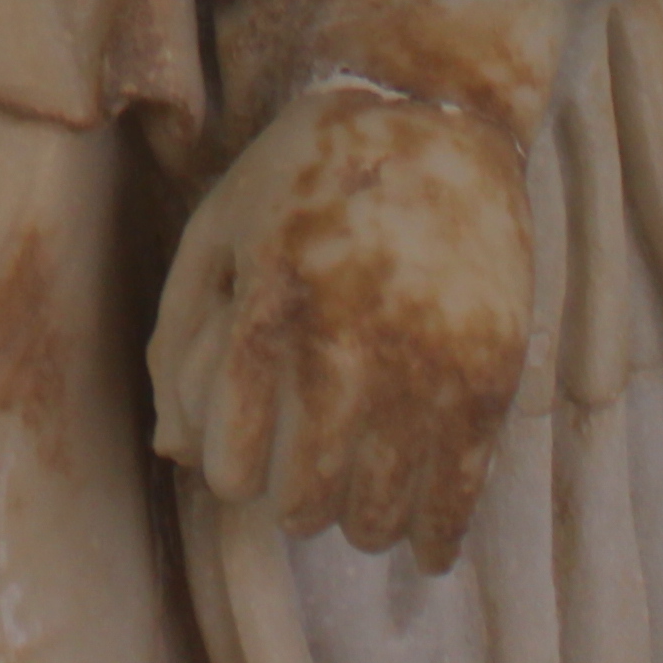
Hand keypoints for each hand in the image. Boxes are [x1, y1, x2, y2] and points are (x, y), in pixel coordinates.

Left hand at [149, 87, 528, 567]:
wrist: (432, 116)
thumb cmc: (305, 175)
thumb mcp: (216, 232)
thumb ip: (176, 341)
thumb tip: (171, 454)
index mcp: (267, 314)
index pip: (233, 465)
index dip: (232, 473)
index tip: (245, 458)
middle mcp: (347, 350)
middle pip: (305, 503)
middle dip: (294, 502)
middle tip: (304, 481)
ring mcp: (426, 368)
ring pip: (379, 514)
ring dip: (358, 519)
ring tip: (358, 496)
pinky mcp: (491, 376)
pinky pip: (461, 496)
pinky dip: (435, 537)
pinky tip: (424, 546)